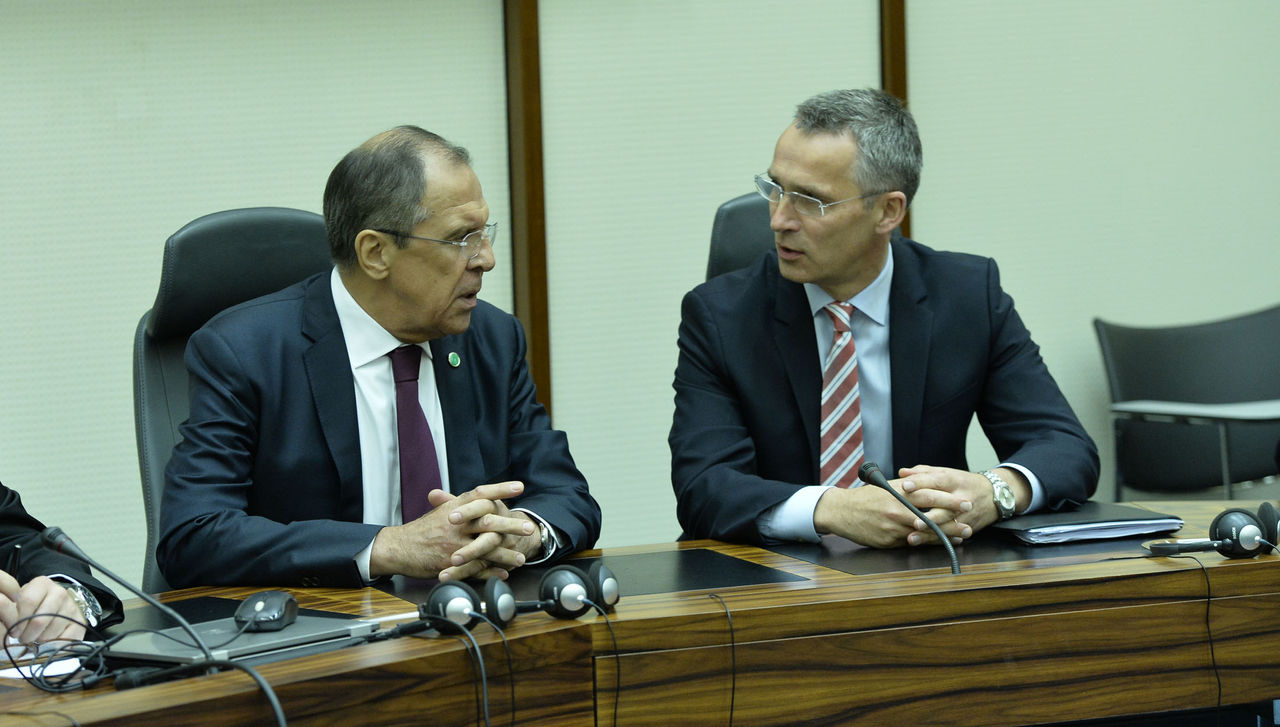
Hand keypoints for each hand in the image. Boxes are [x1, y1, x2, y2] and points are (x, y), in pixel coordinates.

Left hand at [0, 571, 87, 643]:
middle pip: (39, 620)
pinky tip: (48, 642)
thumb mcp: (21, 601)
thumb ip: (14, 610)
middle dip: (27, 635)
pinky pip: (64, 640)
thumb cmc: (34, 606)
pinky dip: (53, 646)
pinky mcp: (80, 622)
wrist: (57, 606)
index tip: (13, 630)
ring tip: (35, 638)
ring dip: (39, 641)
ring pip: (50, 633)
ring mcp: (72, 607)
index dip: (17, 620)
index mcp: (43, 584)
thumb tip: (9, 626)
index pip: (27, 601)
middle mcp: (60, 593)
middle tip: (23, 638)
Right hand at [368, 482, 536, 580]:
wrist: (398, 549)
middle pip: (487, 521)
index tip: (519, 486)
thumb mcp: (440, 511)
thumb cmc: (421, 530)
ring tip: (521, 558)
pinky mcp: (450, 563)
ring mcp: (453, 544)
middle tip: (529, 527)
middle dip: (510, 525)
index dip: (500, 489)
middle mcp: (455, 523)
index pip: (480, 494)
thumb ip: (460, 504)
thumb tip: (481, 496)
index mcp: (454, 507)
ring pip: (484, 548)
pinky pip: (474, 568)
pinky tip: (503, 573)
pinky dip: (490, 571)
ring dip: (505, 553)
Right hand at [814, 483, 961, 547]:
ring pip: (925, 532)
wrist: (841, 511)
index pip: (929, 494)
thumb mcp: (885, 487)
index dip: (949, 499)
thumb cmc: (864, 498)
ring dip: (946, 533)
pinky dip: (929, 543)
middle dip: (953, 518)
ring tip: (963, 534)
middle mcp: (898, 509)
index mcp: (898, 493)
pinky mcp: (889, 541)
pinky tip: (941, 543)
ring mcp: (894, 527)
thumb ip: (906, 489)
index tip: (964, 501)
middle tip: (970, 519)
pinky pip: (914, 543)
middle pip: (931, 514)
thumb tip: (927, 486)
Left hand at [897, 465, 1028, 543]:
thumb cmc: (964, 483)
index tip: (905, 486)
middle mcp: (960, 497)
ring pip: (946, 524)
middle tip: (911, 520)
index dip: (920, 483)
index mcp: (953, 480)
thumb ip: (923, 473)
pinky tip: (926, 544)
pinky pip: (952, 535)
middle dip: (926, 513)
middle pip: (943, 505)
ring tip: (912, 537)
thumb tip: (902, 473)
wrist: (994, 495)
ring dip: (929, 532)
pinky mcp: (968, 527)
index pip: (935, 480)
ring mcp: (965, 514)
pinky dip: (938, 540)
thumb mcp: (946, 473)